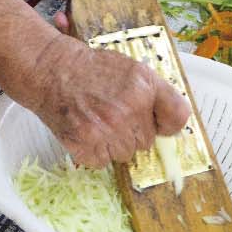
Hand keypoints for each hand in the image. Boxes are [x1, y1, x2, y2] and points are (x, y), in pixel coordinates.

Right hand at [16, 30, 190, 167]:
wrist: (52, 71)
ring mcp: (107, 129)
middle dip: (135, 131)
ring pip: (126, 154)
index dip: (169, 124)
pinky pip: (103, 162)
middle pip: (148, 141)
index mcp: (145, 87)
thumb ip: (158, 94)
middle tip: (115, 114)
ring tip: (100, 121)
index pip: (178, 118)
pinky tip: (88, 132)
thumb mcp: (134, 70)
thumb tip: (173, 125)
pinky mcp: (85, 145)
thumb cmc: (92, 70)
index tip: (160, 124)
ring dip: (115, 143)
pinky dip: (96, 152)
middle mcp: (129, 109)